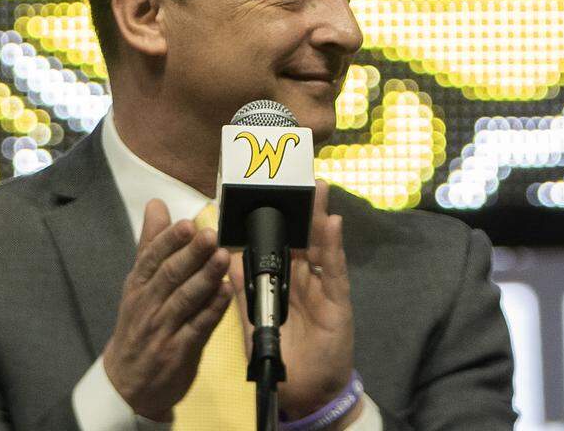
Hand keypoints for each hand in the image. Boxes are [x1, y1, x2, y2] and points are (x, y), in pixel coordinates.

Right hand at [102, 198, 233, 420]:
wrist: (125, 383)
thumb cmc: (137, 326)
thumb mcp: (137, 283)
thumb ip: (151, 244)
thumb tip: (156, 205)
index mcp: (138, 285)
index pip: (152, 258)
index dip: (170, 241)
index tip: (186, 224)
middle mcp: (148, 305)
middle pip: (170, 276)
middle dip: (191, 254)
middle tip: (210, 235)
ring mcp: (163, 329)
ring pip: (185, 299)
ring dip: (205, 277)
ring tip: (223, 257)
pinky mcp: (179, 351)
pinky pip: (198, 328)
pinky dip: (213, 309)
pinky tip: (226, 293)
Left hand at [229, 179, 355, 421]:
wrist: (302, 391)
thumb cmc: (279, 353)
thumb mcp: (254, 317)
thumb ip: (243, 287)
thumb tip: (226, 256)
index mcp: (281, 279)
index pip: (278, 240)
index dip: (275, 215)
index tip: (268, 186)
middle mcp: (303, 278)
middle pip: (301, 235)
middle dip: (301, 206)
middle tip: (298, 173)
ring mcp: (321, 287)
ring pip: (319, 245)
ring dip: (319, 216)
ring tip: (318, 187)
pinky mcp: (337, 301)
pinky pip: (333, 270)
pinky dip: (332, 247)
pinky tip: (332, 223)